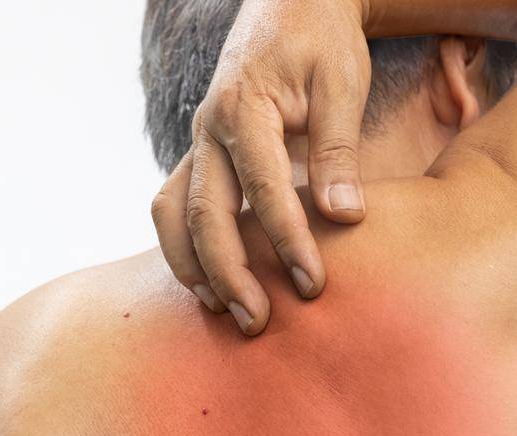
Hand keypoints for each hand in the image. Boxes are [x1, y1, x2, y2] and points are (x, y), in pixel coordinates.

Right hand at [150, 0, 370, 335]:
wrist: (291, 6)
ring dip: (195, 269)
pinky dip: (187, 252)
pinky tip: (214, 288)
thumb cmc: (322, 43)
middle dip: (230, 273)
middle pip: (203, 212)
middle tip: (259, 323)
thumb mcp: (342, 84)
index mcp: (245, 107)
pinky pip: (176, 211)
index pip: (263, 187)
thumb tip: (343, 217)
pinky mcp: (201, 159)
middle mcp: (209, 129)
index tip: (314, 285)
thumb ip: (339, 151)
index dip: (287, 240)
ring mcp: (198, 145)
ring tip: (227, 313)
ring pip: (173, 216)